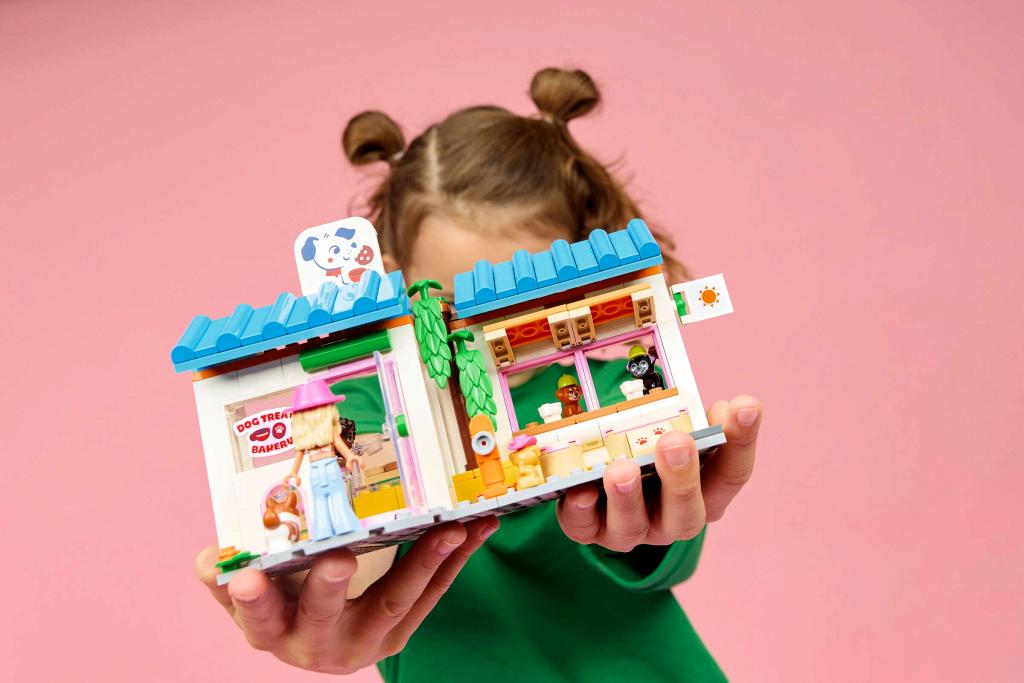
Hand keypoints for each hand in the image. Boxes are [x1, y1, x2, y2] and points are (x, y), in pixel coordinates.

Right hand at [194, 517, 497, 673]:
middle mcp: (320, 644)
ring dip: (426, 561)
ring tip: (451, 528)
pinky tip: (478, 526)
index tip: (248, 579)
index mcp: (273, 632)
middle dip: (332, 584)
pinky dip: (456, 557)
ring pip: (397, 600)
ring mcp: (368, 639)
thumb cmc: (278, 607)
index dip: (255, 600)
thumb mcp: (246, 594)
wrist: (318, 644)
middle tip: (338, 555)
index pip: (259, 619)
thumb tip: (217, 558)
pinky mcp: (403, 630)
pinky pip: (432, 592)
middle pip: (327, 614)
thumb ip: (225, 576)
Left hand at [557, 396, 761, 550]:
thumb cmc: (650, 451)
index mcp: (705, 493)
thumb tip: (721, 409)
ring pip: (633, 527)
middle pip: (687, 513)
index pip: (731, 475)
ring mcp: (632, 530)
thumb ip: (695, 421)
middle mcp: (672, 519)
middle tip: (676, 442)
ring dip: (628, 498)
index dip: (740, 441)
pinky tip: (580, 491)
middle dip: (682, 478)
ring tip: (622, 471)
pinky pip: (584, 528)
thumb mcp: (675, 431)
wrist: (604, 476)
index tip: (746, 406)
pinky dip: (581, 511)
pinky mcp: (590, 530)